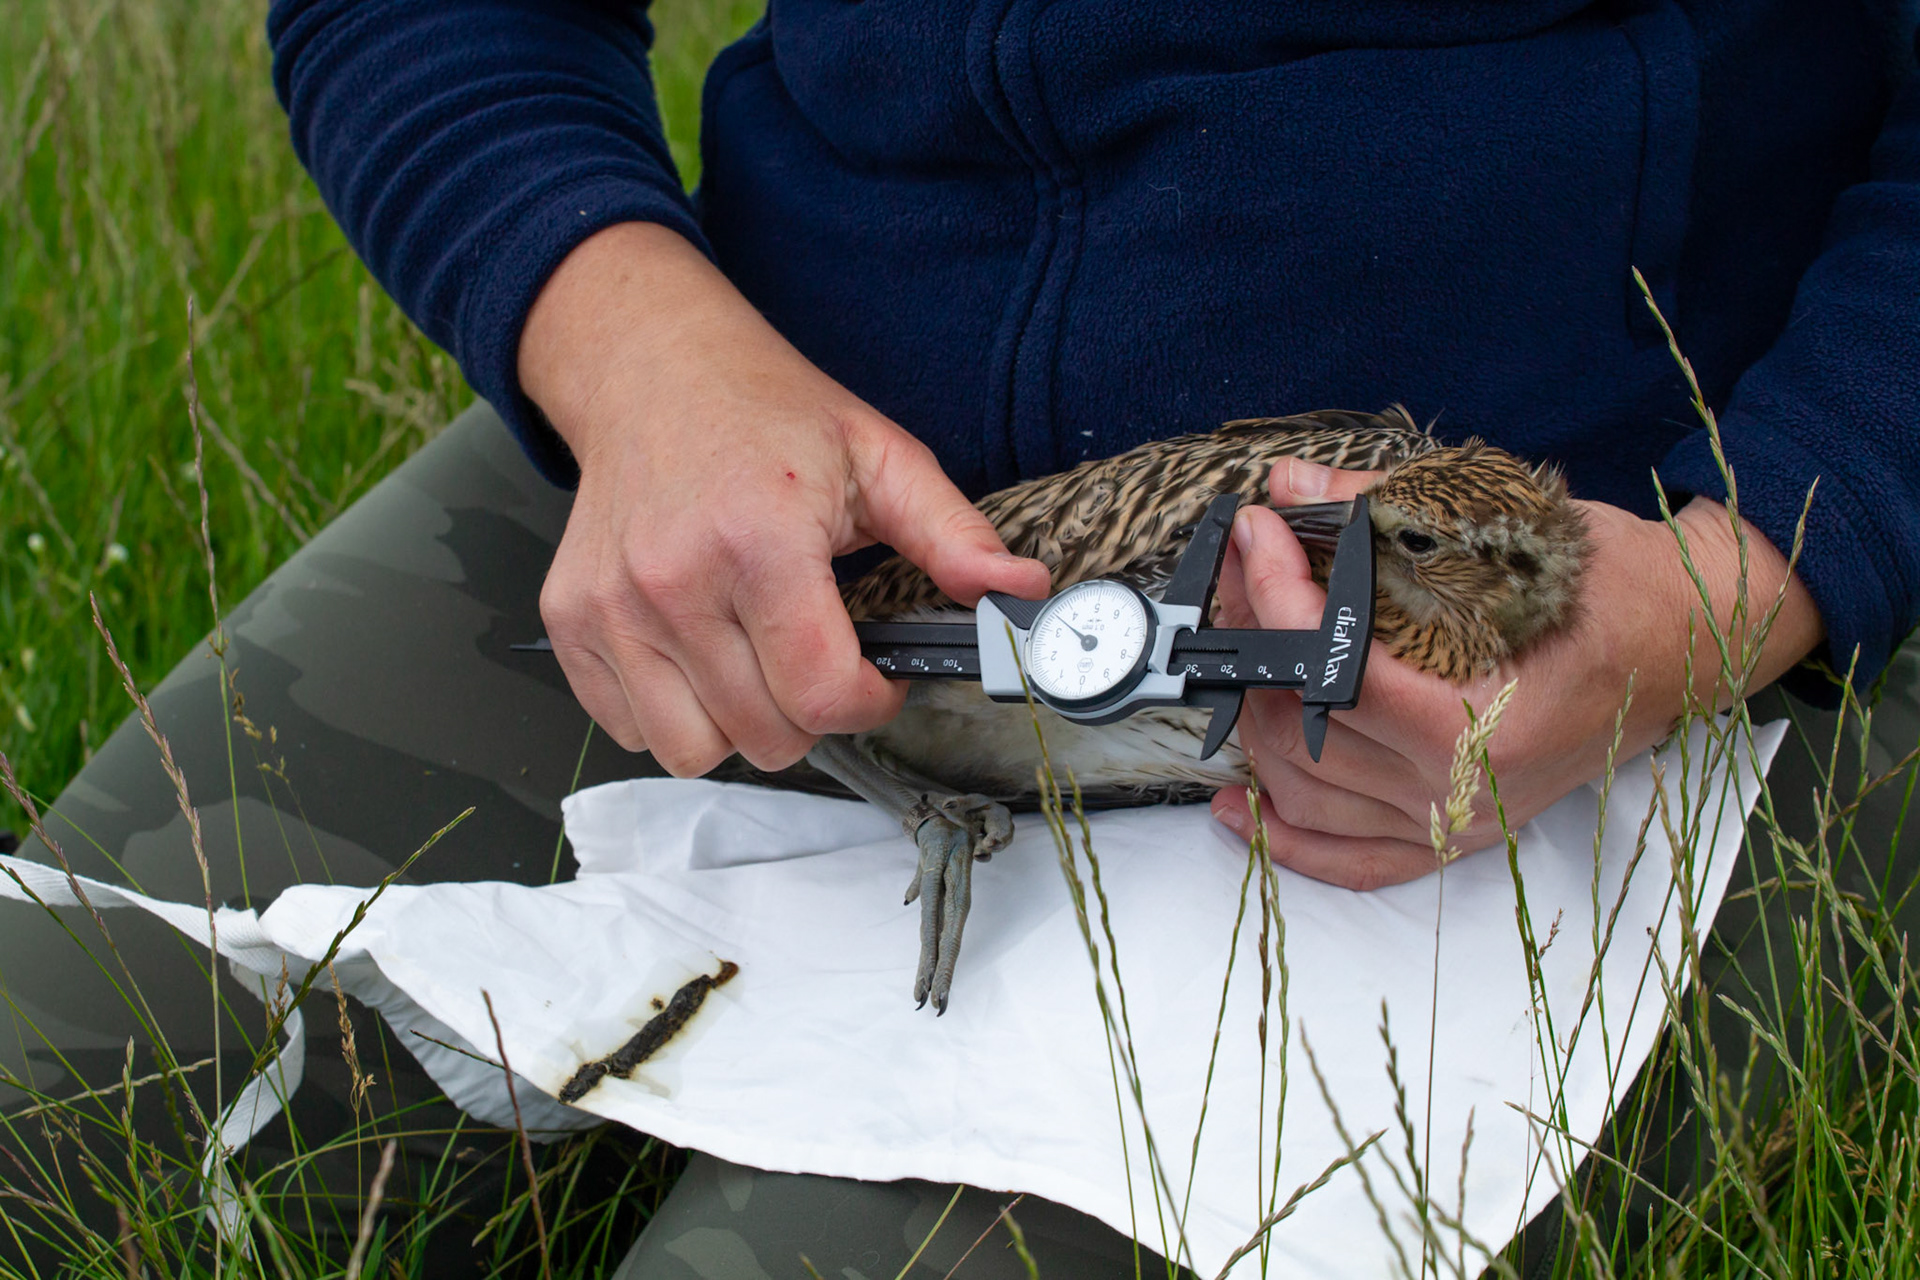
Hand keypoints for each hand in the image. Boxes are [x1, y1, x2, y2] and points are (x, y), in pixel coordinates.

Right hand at [521, 223, 1048, 773]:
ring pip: (692, 751)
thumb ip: (955, 535)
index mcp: (760, 541)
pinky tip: (701, 657)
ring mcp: (613, 607)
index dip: (871, 704)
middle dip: (812, 715)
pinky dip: (672, 714)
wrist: (650, 369)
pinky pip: (629, 728)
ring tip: (759, 664)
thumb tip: (1021, 592)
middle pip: (764, 736)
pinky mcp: (572, 621)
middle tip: (819, 658)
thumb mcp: (880, 456)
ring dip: (740, 727)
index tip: (878, 678)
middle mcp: (675, 581)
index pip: (823, 697)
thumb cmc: (764, 413)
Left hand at [1208, 456, 1824, 889]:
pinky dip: (1286, 838)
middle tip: (1244, 569)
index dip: (1277, 594)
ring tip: (1243, 641)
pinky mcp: (1453, 836)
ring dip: (1252, 714)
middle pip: (1303, 727)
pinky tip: (1237, 807)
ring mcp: (1456, 823)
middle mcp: (1464, 791)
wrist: (1691, 641)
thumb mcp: (1509, 528)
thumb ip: (1387, 509)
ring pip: (1305, 790)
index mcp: (1484, 721)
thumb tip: (1289, 484)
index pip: (1333, 668)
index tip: (1258, 531)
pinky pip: (1350, 861)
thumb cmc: (1616, 587)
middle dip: (1253, 636)